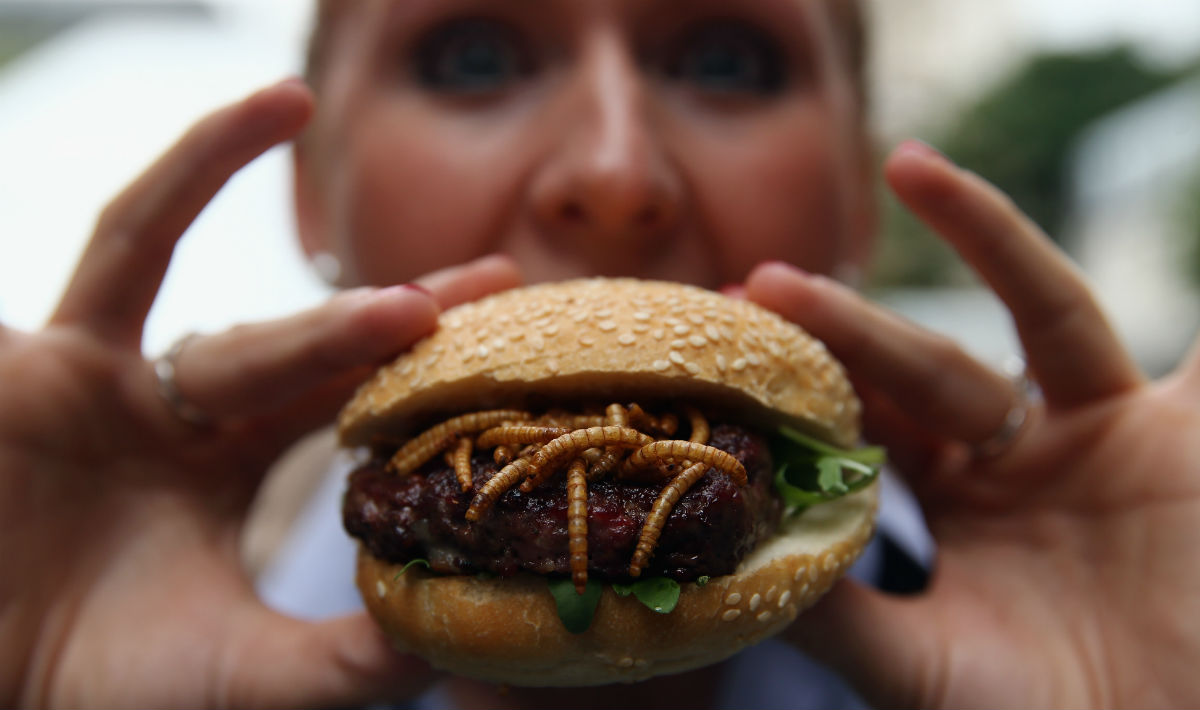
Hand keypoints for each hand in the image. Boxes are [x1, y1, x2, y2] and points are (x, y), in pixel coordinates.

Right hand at [0, 80, 521, 707]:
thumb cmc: (86, 686)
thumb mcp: (239, 675)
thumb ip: (344, 660)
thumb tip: (459, 642)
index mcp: (219, 471)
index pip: (339, 403)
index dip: (416, 373)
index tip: (514, 346)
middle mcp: (168, 413)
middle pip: (292, 338)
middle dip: (383, 311)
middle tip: (491, 282)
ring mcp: (98, 377)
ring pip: (193, 269)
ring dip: (238, 188)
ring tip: (295, 101)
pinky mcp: (33, 357)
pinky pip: (119, 245)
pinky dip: (185, 177)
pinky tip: (264, 108)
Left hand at [745, 141, 1199, 708]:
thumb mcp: (922, 669)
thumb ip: (835, 616)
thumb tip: (726, 562)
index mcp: (950, 501)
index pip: (869, 422)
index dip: (809, 387)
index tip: (729, 349)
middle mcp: (1017, 453)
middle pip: (929, 364)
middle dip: (854, 324)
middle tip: (766, 283)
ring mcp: (1099, 432)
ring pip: (1037, 309)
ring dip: (982, 233)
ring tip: (912, 166)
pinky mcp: (1179, 430)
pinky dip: (1197, 295)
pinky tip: (1180, 169)